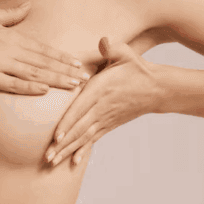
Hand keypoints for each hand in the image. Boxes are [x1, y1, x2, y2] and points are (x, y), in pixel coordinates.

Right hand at [0, 2, 90, 94]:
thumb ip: (9, 15)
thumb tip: (27, 6)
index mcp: (10, 36)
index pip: (42, 48)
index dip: (61, 57)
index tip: (78, 63)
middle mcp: (8, 49)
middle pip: (43, 61)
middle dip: (66, 70)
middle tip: (85, 78)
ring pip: (33, 73)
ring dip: (55, 79)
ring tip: (73, 86)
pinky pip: (11, 83)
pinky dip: (29, 86)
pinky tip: (44, 90)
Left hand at [44, 37, 171, 166]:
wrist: (157, 89)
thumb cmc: (137, 69)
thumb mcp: (127, 54)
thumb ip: (113, 48)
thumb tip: (103, 41)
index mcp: (100, 90)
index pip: (81, 109)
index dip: (68, 123)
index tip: (56, 136)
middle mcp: (101, 108)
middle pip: (78, 129)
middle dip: (62, 144)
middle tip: (46, 157)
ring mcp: (105, 119)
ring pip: (83, 137)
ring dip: (67, 151)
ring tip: (51, 162)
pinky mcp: (108, 125)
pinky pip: (93, 140)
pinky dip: (82, 151)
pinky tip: (72, 162)